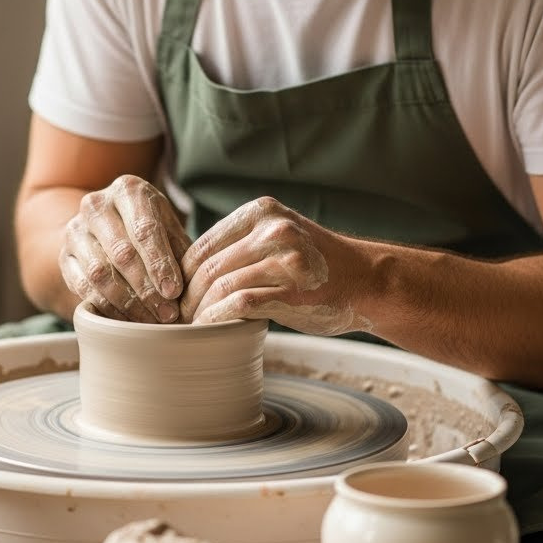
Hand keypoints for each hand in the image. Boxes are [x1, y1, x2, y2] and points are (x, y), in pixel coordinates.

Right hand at [60, 175, 191, 322]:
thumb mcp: (168, 228)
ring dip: (127, 302)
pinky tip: (126, 319)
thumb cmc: (147, 227)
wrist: (104, 226)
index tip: (174, 292)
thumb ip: (180, 251)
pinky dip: (106, 307)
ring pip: (99, 272)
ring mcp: (75, 230)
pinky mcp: (64, 257)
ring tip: (149, 320)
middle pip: (121, 252)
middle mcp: (96, 205)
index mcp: (128, 190)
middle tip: (166, 314)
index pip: (144, 228)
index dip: (160, 263)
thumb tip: (192, 284)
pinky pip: (83, 286)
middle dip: (146, 288)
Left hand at [179, 197, 373, 334]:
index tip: (175, 296)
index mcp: (262, 212)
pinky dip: (217, 319)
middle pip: (208, 267)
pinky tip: (209, 331)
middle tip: (175, 318)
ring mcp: (284, 259)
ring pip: (220, 286)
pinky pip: (239, 304)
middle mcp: (273, 230)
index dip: (182, 274)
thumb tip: (187, 271)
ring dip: (199, 311)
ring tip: (189, 327)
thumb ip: (241, 244)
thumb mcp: (279, 237)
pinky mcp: (292, 290)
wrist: (367, 282)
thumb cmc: (316, 266)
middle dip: (185, 296)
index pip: (204, 244)